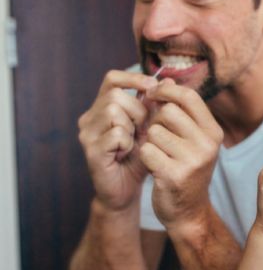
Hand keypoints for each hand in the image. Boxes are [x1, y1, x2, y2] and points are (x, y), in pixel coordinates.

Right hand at [78, 70, 157, 209]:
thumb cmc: (138, 158)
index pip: (112, 79)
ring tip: (133, 142)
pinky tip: (126, 153)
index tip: (152, 87)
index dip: (133, 78)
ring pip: (113, 111)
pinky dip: (127, 142)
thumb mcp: (150, 129)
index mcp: (102, 108)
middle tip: (143, 129)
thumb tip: (169, 81)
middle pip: (116, 95)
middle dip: (137, 110)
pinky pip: (115, 134)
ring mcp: (87, 134)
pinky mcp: (90, 150)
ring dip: (132, 126)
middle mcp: (90, 118)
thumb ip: (155, 106)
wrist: (126, 190)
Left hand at [139, 79, 223, 232]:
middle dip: (156, 121)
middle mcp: (207, 144)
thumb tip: (164, 78)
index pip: (189, 96)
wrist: (188, 211)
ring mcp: (192, 160)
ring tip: (158, 154)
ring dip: (149, 141)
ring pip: (154, 131)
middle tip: (157, 136)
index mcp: (213, 132)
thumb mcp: (192, 139)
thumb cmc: (186, 169)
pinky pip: (146, 150)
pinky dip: (144, 157)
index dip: (167, 91)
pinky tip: (153, 167)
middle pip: (168, 112)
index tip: (153, 94)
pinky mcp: (173, 175)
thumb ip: (180, 110)